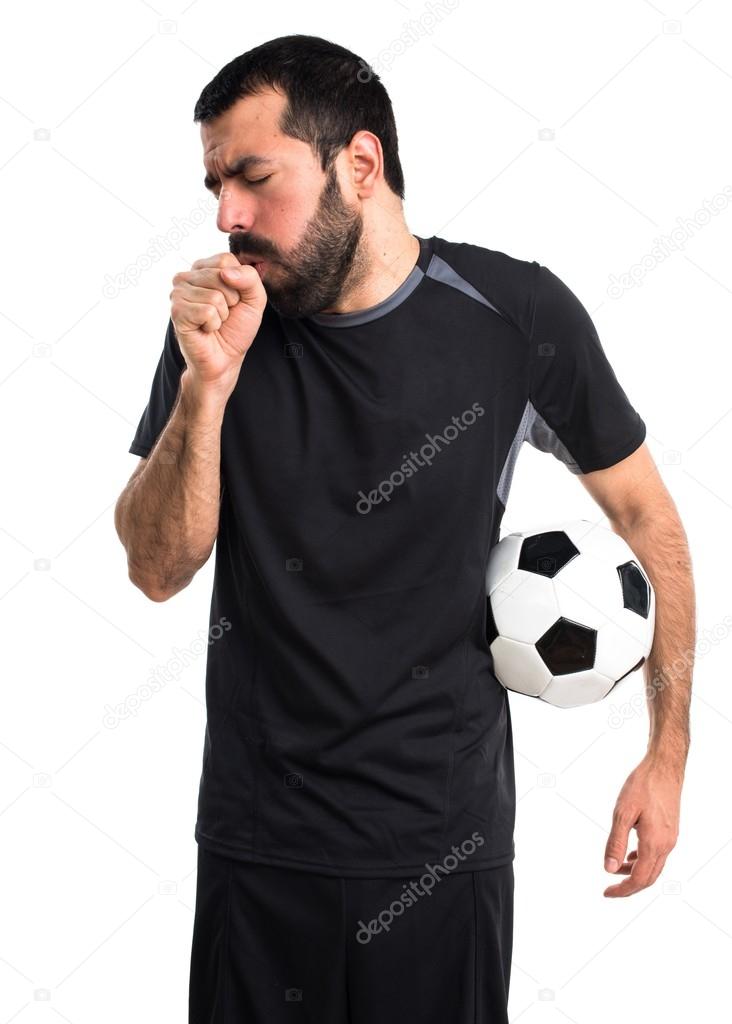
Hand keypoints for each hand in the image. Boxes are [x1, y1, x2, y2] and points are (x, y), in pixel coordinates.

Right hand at [170, 253, 266, 392]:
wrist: (225, 359)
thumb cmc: (236, 328)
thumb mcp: (254, 299)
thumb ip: (250, 278)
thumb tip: (226, 273)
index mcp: (203, 268)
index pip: (226, 260)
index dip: (238, 284)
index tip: (232, 301)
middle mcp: (186, 277)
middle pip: (221, 275)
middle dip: (231, 300)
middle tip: (223, 315)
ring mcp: (178, 293)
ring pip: (215, 296)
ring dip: (222, 315)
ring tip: (214, 323)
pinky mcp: (177, 311)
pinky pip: (207, 311)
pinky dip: (213, 324)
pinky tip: (206, 329)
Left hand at [603, 753, 681, 897]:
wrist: (664, 767)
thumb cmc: (643, 785)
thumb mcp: (622, 813)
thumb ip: (616, 843)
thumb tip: (609, 869)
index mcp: (654, 843)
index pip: (639, 879)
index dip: (623, 890)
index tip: (607, 893)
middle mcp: (666, 844)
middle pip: (649, 878)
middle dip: (629, 886)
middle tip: (611, 889)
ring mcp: (670, 838)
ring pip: (654, 867)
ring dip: (636, 874)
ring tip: (617, 870)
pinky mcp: (670, 831)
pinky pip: (657, 855)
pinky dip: (643, 861)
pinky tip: (631, 856)